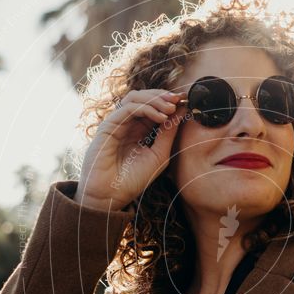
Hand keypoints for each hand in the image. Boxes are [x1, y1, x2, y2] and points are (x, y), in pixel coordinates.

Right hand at [74, 88, 187, 210]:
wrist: (110, 196)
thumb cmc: (133, 180)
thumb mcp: (159, 155)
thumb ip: (168, 133)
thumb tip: (181, 111)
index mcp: (138, 130)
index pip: (153, 107)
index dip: (168, 101)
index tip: (186, 101)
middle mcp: (126, 124)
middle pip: (143, 97)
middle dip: (163, 96)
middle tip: (180, 99)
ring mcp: (116, 124)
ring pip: (135, 98)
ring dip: (155, 99)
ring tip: (171, 108)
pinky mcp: (107, 126)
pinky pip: (128, 109)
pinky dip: (146, 109)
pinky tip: (161, 118)